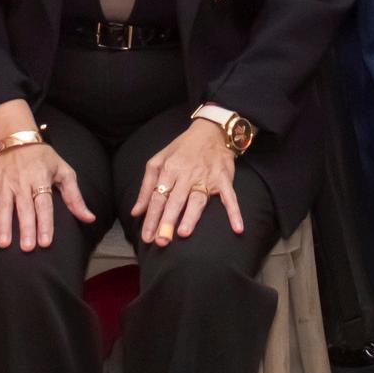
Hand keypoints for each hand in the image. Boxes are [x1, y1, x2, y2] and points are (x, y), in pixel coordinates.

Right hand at [0, 139, 91, 252]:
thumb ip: (75, 197)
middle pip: (24, 208)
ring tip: (3, 243)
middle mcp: (21, 183)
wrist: (16, 136)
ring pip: (3, 207)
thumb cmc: (43, 157)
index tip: (46, 242)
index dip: (45, 223)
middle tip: (27, 247)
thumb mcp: (64, 171)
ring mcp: (3, 184)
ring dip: (2, 225)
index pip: (44, 204)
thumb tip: (89, 218)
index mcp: (41, 179)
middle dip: (26, 228)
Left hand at [133, 120, 245, 244]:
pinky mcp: (224, 179)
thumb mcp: (159, 160)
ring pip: (197, 199)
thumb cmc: (182, 148)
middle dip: (167, 220)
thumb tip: (136, 212)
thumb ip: (146, 186)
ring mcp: (206, 177)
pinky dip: (234, 212)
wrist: (212, 131)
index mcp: (169, 169)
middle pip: (175, 200)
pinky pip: (230, 197)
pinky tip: (237, 228)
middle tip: (161, 241)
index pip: (158, 197)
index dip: (151, 217)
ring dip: (191, 216)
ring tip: (183, 233)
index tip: (147, 237)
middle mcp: (187, 174)